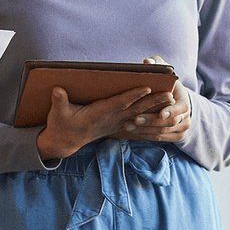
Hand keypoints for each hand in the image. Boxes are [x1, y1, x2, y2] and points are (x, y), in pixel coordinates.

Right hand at [37, 85, 174, 159]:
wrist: (66, 142)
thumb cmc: (62, 125)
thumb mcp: (58, 113)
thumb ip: (59, 101)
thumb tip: (57, 90)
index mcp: (98, 114)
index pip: (119, 103)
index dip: (133, 96)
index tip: (147, 87)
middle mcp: (111, 119)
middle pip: (136, 109)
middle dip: (154, 102)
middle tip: (171, 95)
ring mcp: (116, 123)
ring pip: (140, 113)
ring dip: (156, 107)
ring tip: (172, 99)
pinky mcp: (118, 124)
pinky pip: (137, 119)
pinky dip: (150, 114)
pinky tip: (162, 109)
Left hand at [114, 55, 192, 142]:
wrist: (176, 102)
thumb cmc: (167, 84)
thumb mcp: (164, 72)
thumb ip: (157, 63)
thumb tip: (147, 61)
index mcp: (185, 102)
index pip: (181, 108)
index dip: (171, 111)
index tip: (161, 113)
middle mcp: (186, 118)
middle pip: (169, 123)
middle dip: (152, 121)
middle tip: (135, 119)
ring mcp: (181, 130)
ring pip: (162, 133)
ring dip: (145, 130)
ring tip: (128, 125)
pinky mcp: (174, 137)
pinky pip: (159, 138)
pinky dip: (146, 135)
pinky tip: (133, 131)